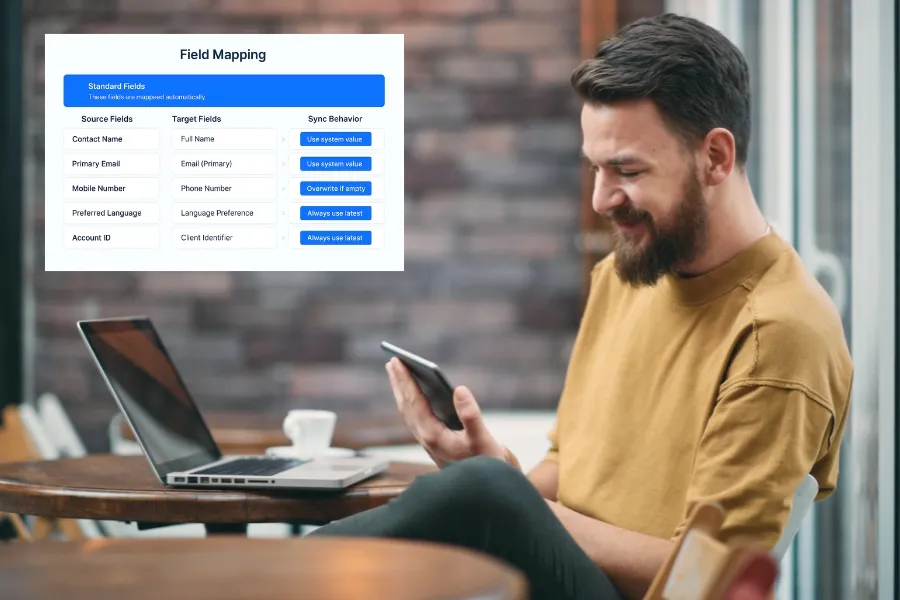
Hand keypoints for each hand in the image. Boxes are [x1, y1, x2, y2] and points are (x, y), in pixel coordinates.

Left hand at [386, 358, 506, 467]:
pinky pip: (414, 417)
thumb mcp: (483, 439)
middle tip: (392, 361)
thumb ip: (471, 415)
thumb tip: (459, 389)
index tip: (396, 361)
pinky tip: (412, 394)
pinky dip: (410, 401)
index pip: (414, 402)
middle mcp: (425, 438)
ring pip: (408, 411)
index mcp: (433, 435)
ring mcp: (427, 441)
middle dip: (399, 382)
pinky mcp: (432, 442)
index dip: (405, 380)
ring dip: (402, 391)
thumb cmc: (485, 463)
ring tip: (396, 373)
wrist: (485, 489)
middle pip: (406, 405)